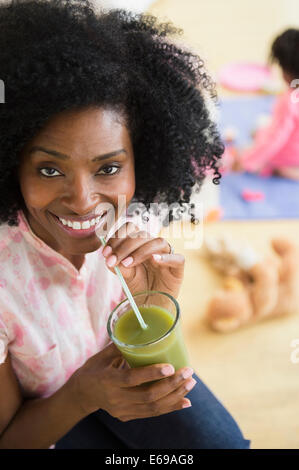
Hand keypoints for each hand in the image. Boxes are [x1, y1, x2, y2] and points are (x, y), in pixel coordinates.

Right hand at [70, 343, 195, 420]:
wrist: (81, 394)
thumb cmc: (94, 369)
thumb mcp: (102, 355)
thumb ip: (121, 346)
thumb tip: (140, 327)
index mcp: (108, 381)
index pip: (132, 379)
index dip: (152, 374)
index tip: (170, 366)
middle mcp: (115, 399)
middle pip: (148, 396)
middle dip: (172, 384)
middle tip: (188, 372)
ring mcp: (122, 410)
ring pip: (154, 407)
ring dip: (175, 395)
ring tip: (190, 383)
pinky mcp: (128, 416)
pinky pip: (152, 413)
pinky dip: (171, 407)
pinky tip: (185, 401)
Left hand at [101, 222, 184, 298]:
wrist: (152, 306)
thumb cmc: (139, 287)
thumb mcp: (125, 276)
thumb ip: (118, 266)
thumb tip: (109, 257)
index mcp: (139, 243)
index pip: (130, 229)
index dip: (117, 237)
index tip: (106, 252)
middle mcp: (153, 245)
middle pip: (141, 235)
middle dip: (124, 246)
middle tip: (113, 260)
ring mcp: (167, 254)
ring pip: (158, 242)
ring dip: (140, 252)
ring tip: (127, 264)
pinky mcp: (178, 267)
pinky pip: (177, 258)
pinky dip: (165, 258)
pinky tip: (154, 260)